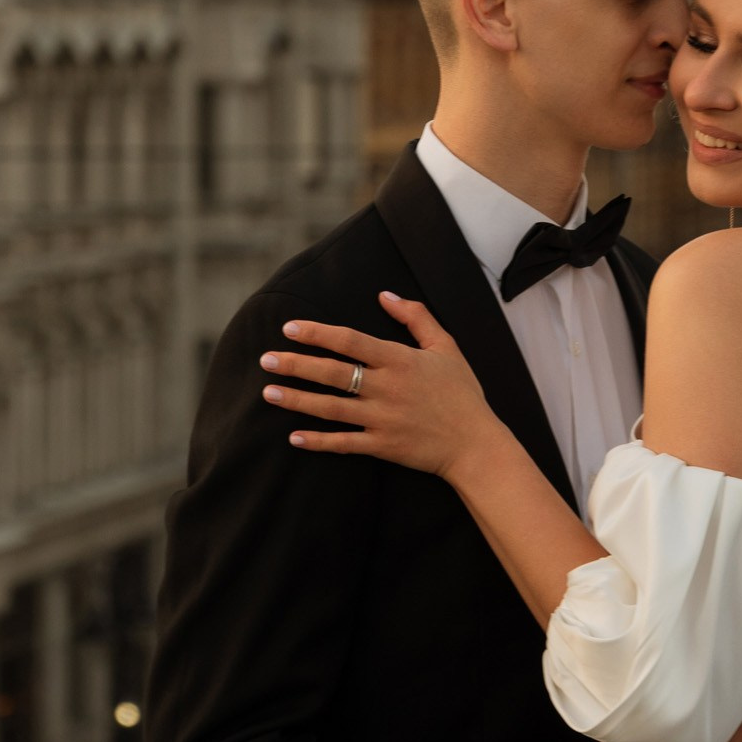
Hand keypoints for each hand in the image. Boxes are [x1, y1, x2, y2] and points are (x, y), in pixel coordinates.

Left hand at [260, 293, 500, 478]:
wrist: (476, 444)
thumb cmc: (462, 393)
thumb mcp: (446, 347)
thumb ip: (416, 318)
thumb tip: (385, 295)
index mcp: (399, 360)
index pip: (350, 340)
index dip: (317, 333)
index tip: (290, 328)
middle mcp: (386, 388)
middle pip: (332, 373)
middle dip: (295, 365)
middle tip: (265, 359)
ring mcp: (382, 419)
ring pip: (330, 408)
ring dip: (297, 400)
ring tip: (268, 393)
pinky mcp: (382, 446)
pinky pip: (344, 444)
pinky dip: (318, 442)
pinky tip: (294, 437)